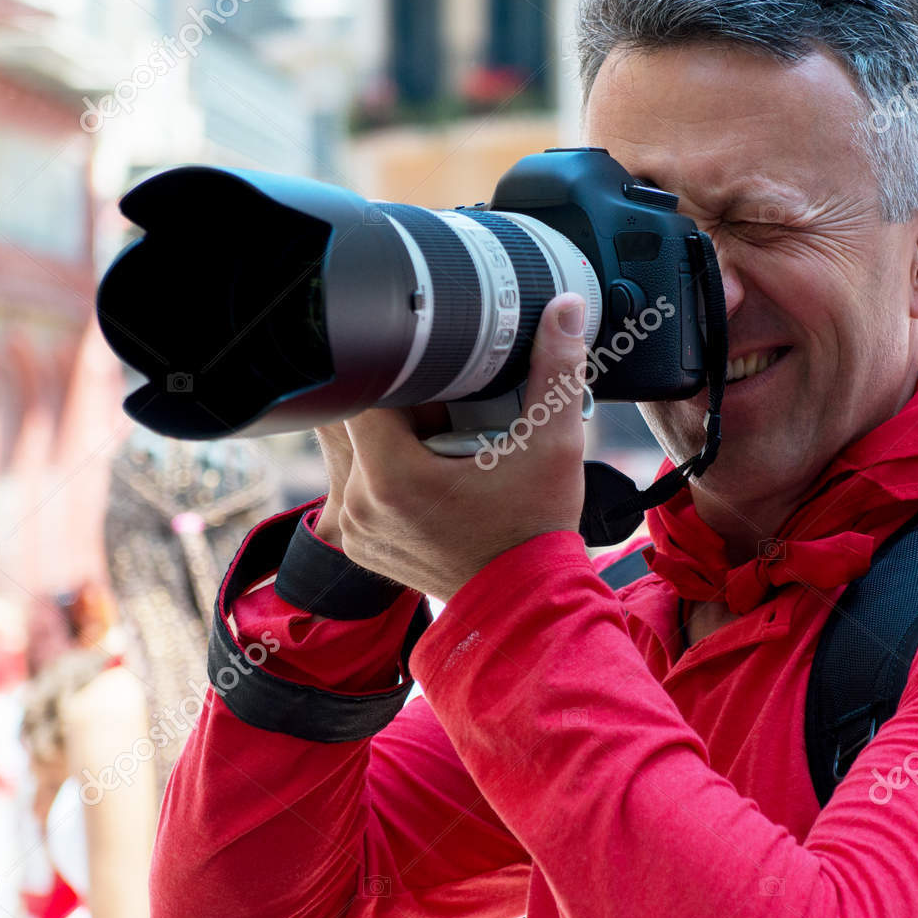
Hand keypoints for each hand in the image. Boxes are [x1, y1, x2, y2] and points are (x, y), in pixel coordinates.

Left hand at [331, 294, 589, 599]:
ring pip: (354, 450)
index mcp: (390, 476)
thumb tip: (564, 309)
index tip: (436, 370)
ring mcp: (354, 528)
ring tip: (439, 439)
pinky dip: (385, 470)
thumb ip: (555, 372)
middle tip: (446, 405)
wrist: (525, 608)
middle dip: (397, 400)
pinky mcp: (360, 542)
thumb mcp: (553, 447)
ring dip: (389, 435)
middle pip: (356, 417)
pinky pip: (358, 485)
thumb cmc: (535, 534)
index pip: (366, 389)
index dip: (401, 369)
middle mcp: (359, 503)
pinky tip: (430, 472)